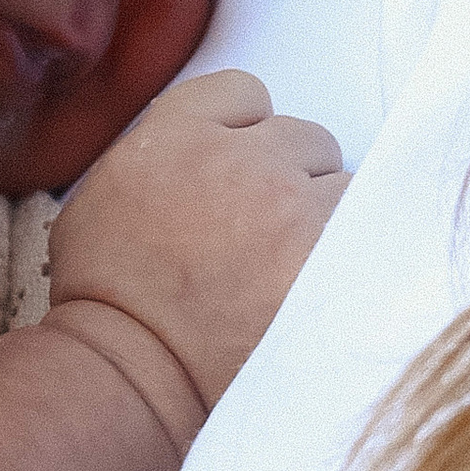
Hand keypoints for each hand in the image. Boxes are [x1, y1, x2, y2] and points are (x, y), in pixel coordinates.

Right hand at [48, 69, 345, 439]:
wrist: (132, 376)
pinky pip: (370, 227)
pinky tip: (322, 287)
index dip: (244, 134)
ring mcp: (291, 206)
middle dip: (289, 180)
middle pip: (303, 137)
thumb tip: (209, 151)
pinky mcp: (330, 256)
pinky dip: (354, 254)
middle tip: (262, 238)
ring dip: (325, 217)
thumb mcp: (99, 199)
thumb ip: (159, 154)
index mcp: (174, 135)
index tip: (238, 175)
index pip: (244, 94)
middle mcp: (239, 158)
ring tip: (292, 270)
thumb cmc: (105, 302)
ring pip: (343, 182)